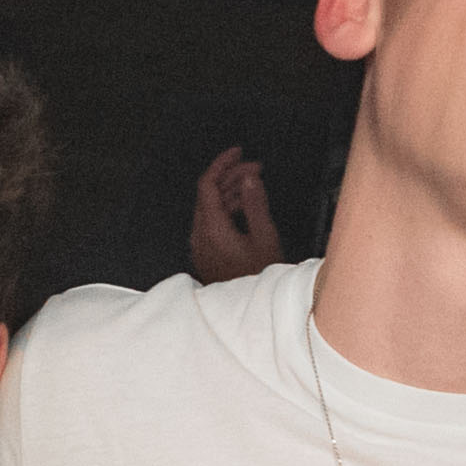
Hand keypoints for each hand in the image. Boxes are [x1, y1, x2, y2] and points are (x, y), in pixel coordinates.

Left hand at [184, 146, 283, 285]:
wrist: (251, 313)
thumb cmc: (260, 279)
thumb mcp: (265, 238)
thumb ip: (255, 204)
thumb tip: (249, 178)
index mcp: (211, 229)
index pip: (207, 184)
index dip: (222, 163)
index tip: (238, 151)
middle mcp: (200, 236)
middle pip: (208, 194)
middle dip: (231, 176)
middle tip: (255, 168)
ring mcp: (201, 246)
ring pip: (210, 208)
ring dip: (230, 192)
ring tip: (254, 185)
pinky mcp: (207, 254)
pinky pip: (212, 223)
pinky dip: (227, 208)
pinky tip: (245, 206)